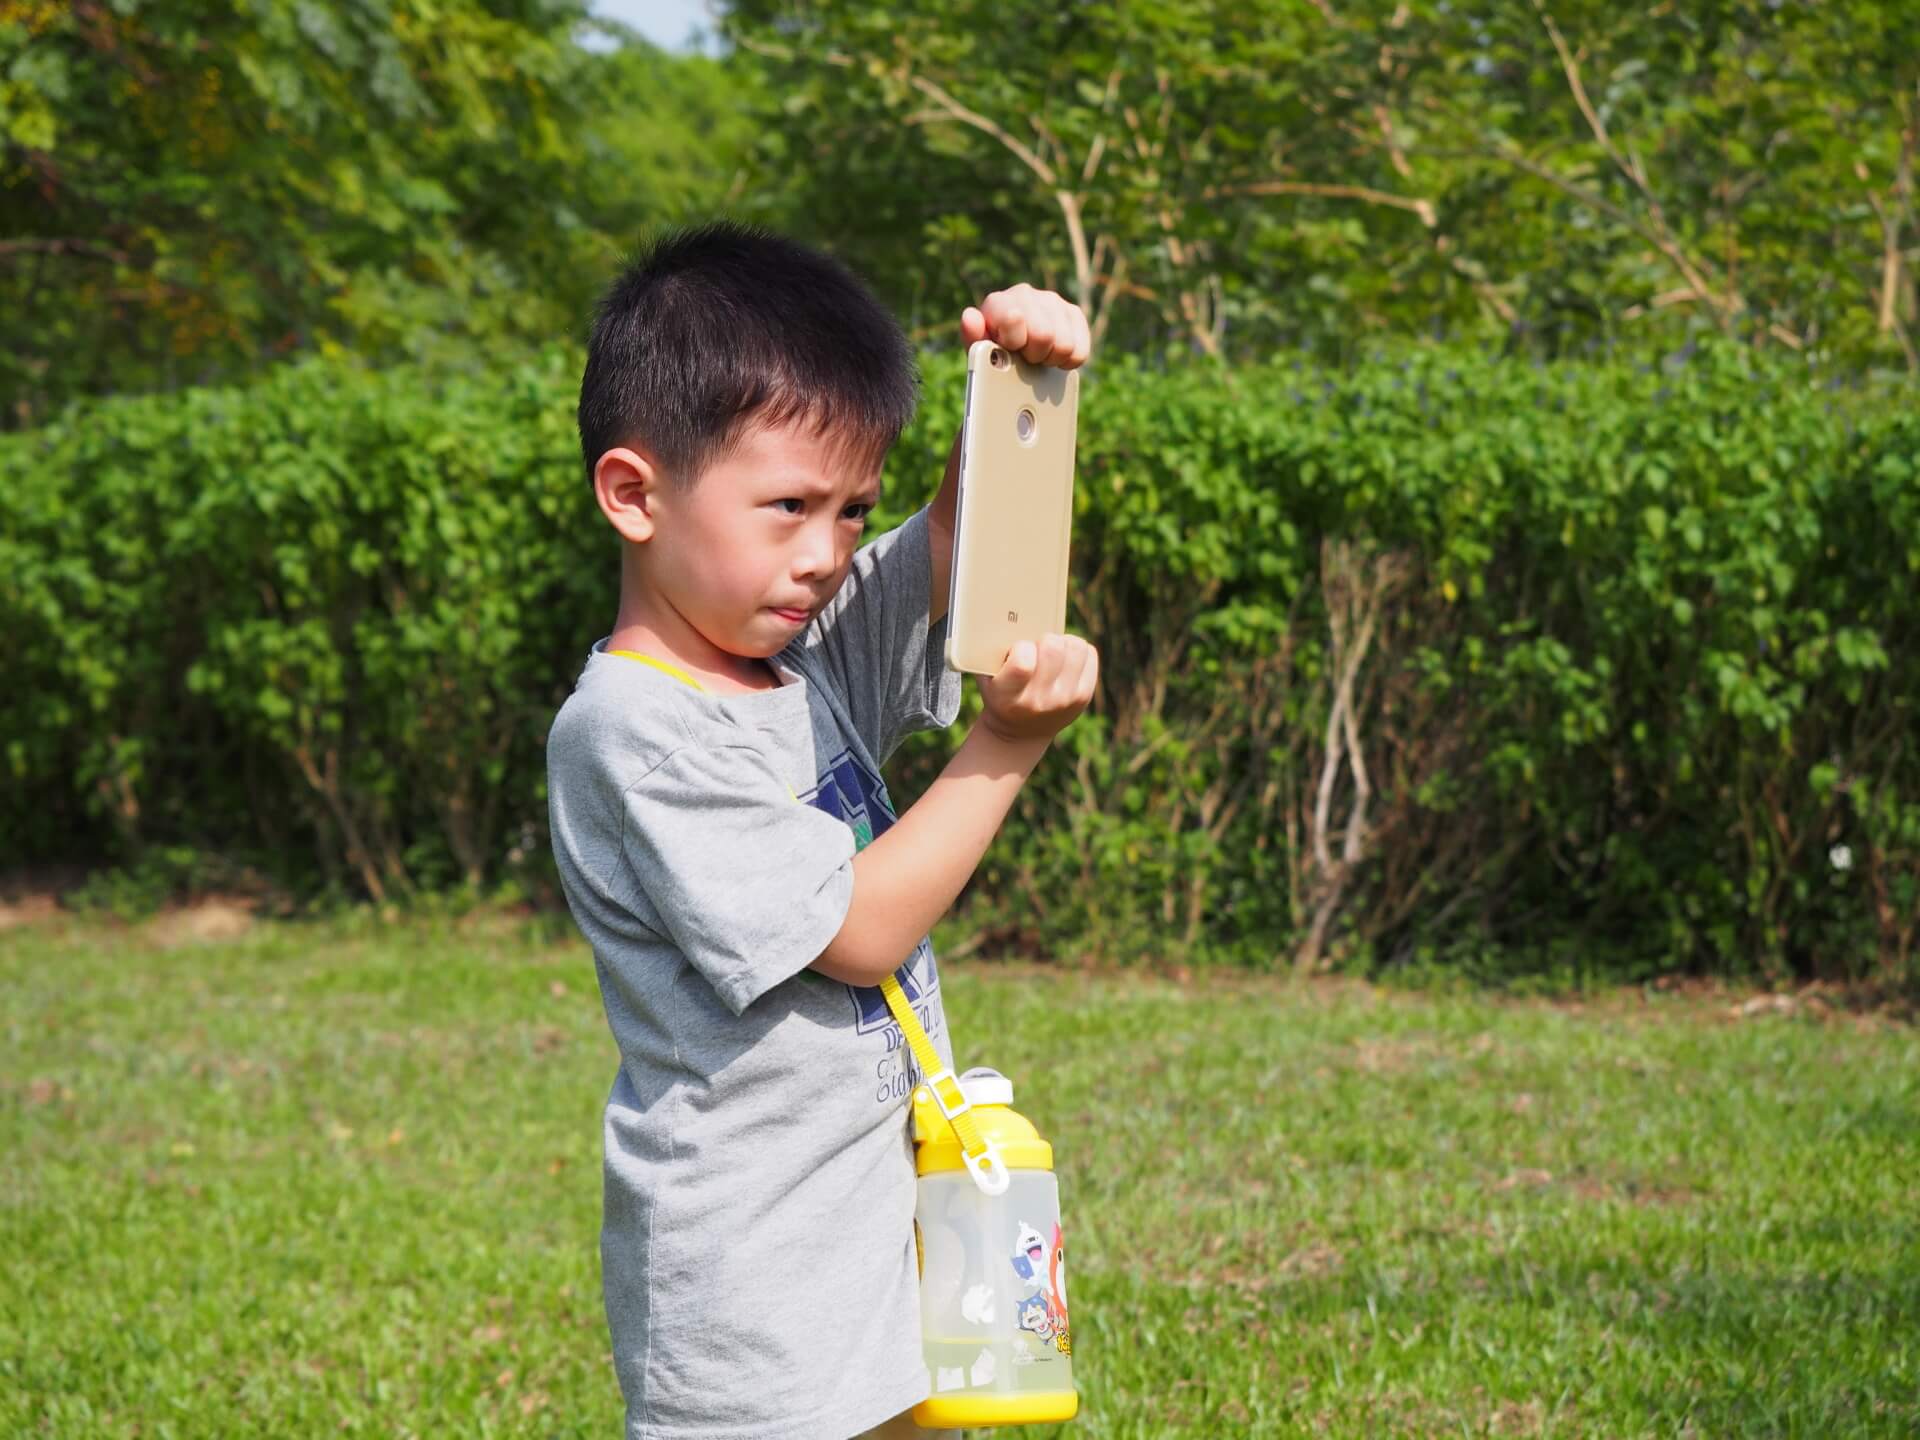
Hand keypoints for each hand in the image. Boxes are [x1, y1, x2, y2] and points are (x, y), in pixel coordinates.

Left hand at [961, 284, 1090, 368]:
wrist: (1011, 355)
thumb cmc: (992, 353)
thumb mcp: (979, 352)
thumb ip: (973, 337)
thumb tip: (970, 316)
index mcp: (998, 302)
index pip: (1016, 318)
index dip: (1015, 344)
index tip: (1011, 349)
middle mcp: (1025, 294)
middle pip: (1044, 336)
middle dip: (1034, 355)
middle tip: (1024, 356)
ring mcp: (1051, 301)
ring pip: (1064, 345)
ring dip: (1051, 359)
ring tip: (1037, 356)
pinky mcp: (1073, 313)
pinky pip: (1079, 350)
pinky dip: (1068, 361)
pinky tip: (1054, 355)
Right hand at [978, 634, 1098, 744]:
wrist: (1019, 732)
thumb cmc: (1000, 694)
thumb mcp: (987, 679)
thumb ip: (992, 654)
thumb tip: (1011, 617)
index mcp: (1009, 697)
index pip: (1023, 663)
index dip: (1021, 647)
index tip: (1017, 650)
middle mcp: (1040, 701)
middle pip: (1053, 648)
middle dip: (1043, 639)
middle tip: (1036, 648)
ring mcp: (1065, 700)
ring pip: (1075, 646)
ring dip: (1063, 641)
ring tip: (1052, 651)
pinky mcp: (1083, 696)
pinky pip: (1089, 653)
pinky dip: (1077, 649)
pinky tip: (1065, 658)